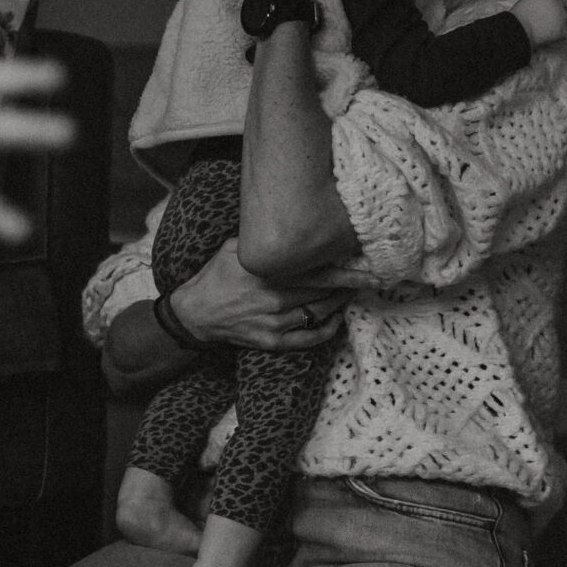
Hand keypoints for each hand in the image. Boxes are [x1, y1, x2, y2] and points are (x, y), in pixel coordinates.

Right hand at [166, 240, 353, 350]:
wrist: (195, 313)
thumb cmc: (216, 277)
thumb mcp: (233, 248)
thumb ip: (262, 240)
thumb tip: (289, 224)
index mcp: (269, 274)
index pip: (319, 273)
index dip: (348, 274)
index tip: (371, 272)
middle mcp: (275, 299)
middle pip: (325, 294)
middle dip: (350, 287)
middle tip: (370, 281)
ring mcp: (275, 323)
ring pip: (320, 313)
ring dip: (339, 305)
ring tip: (351, 294)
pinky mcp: (272, 341)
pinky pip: (309, 338)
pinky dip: (327, 330)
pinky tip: (335, 320)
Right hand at [510, 0, 566, 46]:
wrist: (516, 31)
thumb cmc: (516, 19)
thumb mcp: (527, 2)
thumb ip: (539, 0)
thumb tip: (544, 4)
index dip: (560, 0)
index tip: (558, 6)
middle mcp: (556, 3)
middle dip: (565, 11)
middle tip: (561, 18)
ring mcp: (561, 17)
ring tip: (563, 28)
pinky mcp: (562, 30)